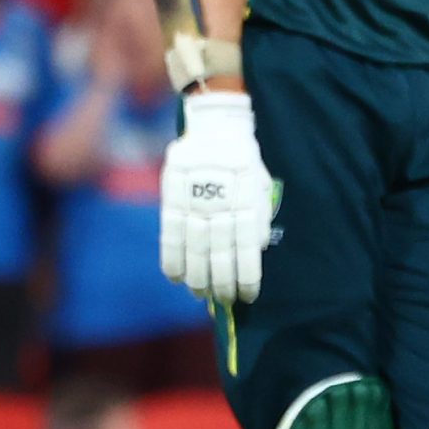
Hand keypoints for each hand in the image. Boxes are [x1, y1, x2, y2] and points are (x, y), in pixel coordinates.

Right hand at [160, 92, 273, 302]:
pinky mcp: (172, 199)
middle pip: (220, 255)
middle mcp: (219, 207)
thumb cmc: (243, 161)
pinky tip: (175, 277)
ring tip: (201, 294)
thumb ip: (257, 216)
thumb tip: (255, 250)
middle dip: (222, 283)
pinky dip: (171, 259)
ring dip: (197, 277)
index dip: (247, 276)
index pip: (247, 250)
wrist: (215, 128)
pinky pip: (170, 235)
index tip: (248, 296)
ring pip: (194, 250)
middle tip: (224, 301)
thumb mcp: (259, 185)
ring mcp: (194, 204)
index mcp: (245, 204)